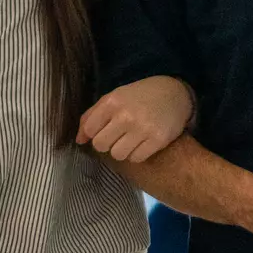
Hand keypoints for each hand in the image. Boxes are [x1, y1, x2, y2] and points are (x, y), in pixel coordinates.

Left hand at [76, 76, 194, 162]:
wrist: (174, 94)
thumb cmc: (138, 96)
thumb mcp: (113, 98)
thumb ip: (92, 116)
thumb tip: (78, 140)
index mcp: (112, 102)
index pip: (89, 130)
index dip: (95, 133)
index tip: (104, 129)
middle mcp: (126, 115)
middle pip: (101, 145)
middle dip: (107, 143)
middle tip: (117, 136)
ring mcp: (143, 129)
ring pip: (118, 154)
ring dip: (122, 150)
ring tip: (130, 139)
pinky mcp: (157, 140)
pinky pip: (136, 158)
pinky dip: (137, 153)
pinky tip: (142, 142)